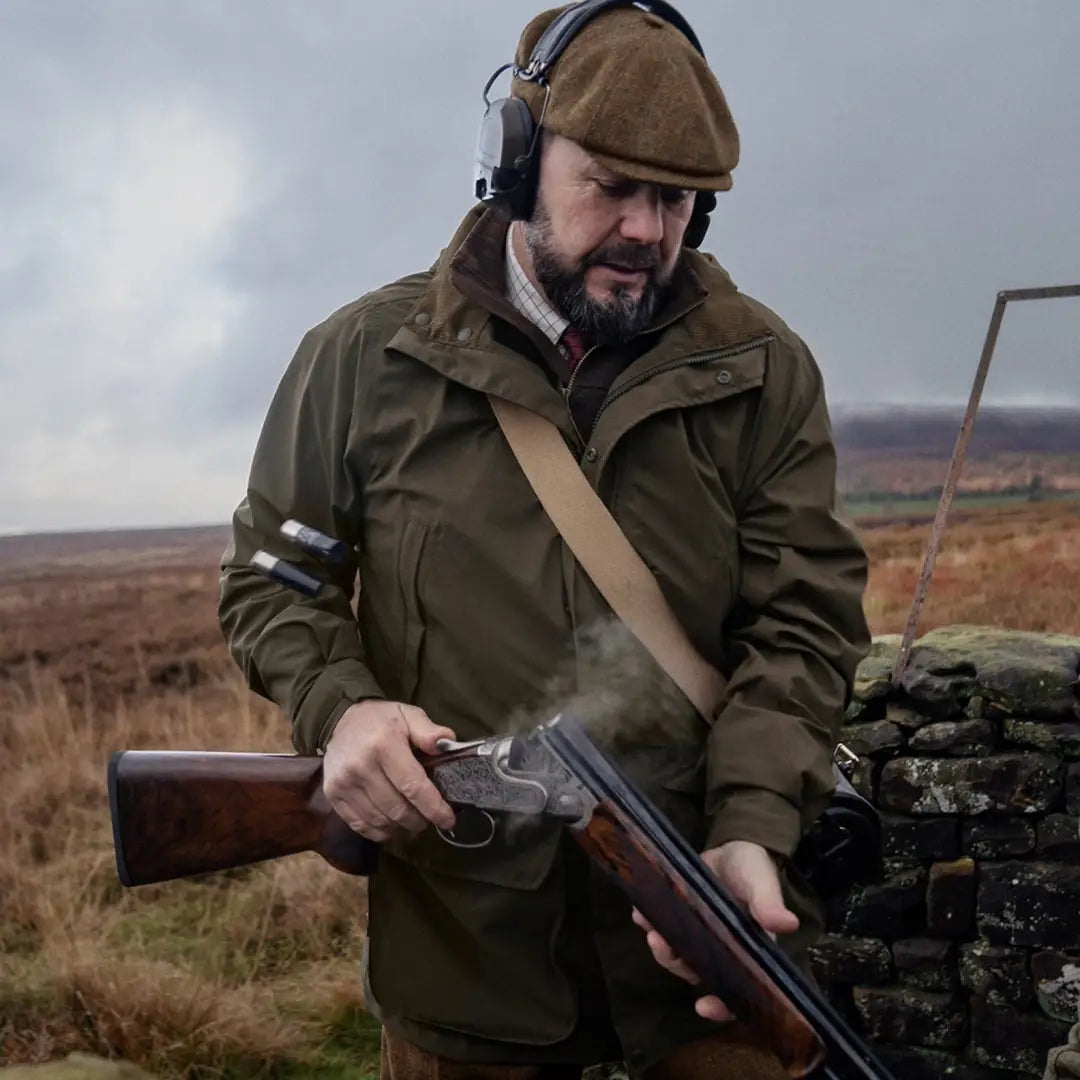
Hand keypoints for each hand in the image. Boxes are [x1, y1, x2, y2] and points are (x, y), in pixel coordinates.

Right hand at [323, 700, 456, 841]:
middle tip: (429, 820)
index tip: (448, 819)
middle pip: (397, 809)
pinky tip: (391, 826)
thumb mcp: (408, 714)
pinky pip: (359, 825)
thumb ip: (429, 731)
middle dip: (419, 820)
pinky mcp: (332, 794)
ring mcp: (343, 782)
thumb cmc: (381, 720)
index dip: (433, 808)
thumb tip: (447, 745)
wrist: (340, 720)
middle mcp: (361, 766)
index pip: (413, 786)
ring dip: (400, 828)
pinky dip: (379, 832)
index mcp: (384, 745)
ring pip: (379, 821)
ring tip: (412, 823)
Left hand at [631, 839, 798, 1021]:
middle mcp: (720, 950)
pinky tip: (639, 914)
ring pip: (677, 955)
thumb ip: (769, 903)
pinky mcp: (681, 916)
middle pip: (696, 973)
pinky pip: (663, 928)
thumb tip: (788, 923)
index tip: (703, 1007)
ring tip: (650, 929)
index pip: (736, 990)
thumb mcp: (762, 882)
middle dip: (676, 965)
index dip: (721, 1005)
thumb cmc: (754, 868)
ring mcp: (697, 934)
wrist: (733, 846)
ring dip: (661, 948)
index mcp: (746, 951)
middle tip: (661, 945)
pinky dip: (649, 923)